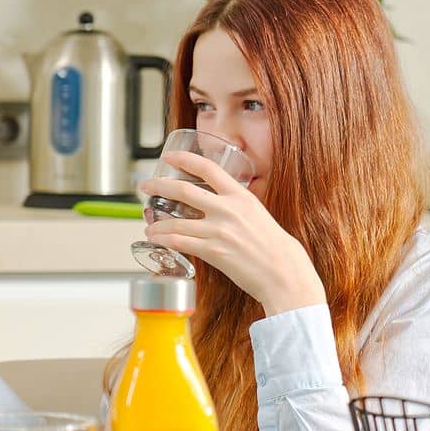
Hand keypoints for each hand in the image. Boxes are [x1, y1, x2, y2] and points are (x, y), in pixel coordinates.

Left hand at [140, 150, 325, 315]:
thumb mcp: (257, 214)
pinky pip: (178, 241)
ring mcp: (219, 230)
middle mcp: (228, 209)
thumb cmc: (272, 247)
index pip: (208, 169)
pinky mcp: (212, 251)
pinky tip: (157, 239)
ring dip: (156, 223)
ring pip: (175, 221)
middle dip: (159, 187)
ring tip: (149, 226)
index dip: (185, 159)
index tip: (168, 157)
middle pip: (183, 190)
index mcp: (241, 196)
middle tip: (146, 187)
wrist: (284, 273)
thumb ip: (235, 206)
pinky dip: (163, 239)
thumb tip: (214, 203)